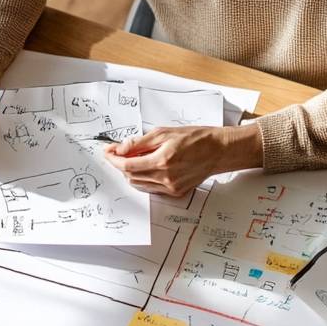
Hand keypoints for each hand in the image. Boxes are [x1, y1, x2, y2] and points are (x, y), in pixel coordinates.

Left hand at [103, 124, 262, 196]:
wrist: (218, 151)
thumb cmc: (196, 139)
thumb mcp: (164, 133)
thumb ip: (140, 142)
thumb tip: (120, 148)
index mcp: (162, 161)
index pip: (127, 165)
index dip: (113, 159)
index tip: (108, 152)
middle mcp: (166, 178)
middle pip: (130, 176)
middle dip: (121, 165)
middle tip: (119, 152)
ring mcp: (171, 188)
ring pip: (139, 184)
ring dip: (131, 173)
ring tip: (135, 158)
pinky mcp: (176, 193)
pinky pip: (151, 188)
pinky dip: (144, 178)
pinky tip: (148, 167)